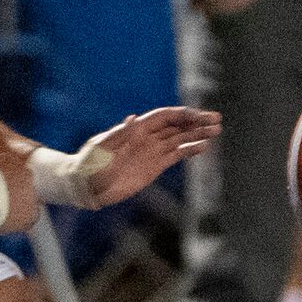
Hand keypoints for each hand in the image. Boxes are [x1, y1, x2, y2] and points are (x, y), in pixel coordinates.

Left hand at [69, 106, 219, 205]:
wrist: (85, 186)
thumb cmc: (89, 164)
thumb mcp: (101, 149)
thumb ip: (119, 135)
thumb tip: (133, 118)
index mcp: (136, 129)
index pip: (165, 117)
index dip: (183, 115)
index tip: (200, 116)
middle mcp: (147, 137)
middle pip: (177, 125)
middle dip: (197, 122)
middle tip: (217, 120)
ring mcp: (151, 152)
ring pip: (180, 139)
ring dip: (197, 134)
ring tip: (216, 132)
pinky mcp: (153, 167)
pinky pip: (175, 155)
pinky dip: (189, 150)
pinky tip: (202, 147)